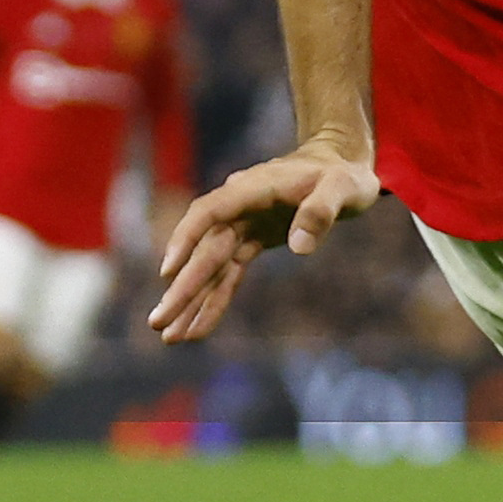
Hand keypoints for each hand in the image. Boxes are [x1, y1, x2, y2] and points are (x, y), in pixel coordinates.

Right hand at [147, 139, 382, 343]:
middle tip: (158, 322)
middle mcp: (238, 208)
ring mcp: (242, 226)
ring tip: (169, 336)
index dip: (187, 240)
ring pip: (209, 267)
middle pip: (203, 250)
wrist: (342, 165)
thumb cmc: (343, 175)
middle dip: (182, 287)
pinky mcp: (250, 241)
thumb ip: (321, 211)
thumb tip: (299, 248)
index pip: (208, 212)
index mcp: (252, 188)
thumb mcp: (344, 188)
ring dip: (190, 301)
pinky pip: (227, 274)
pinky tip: (196, 328)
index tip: (168, 271)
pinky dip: (213, 299)